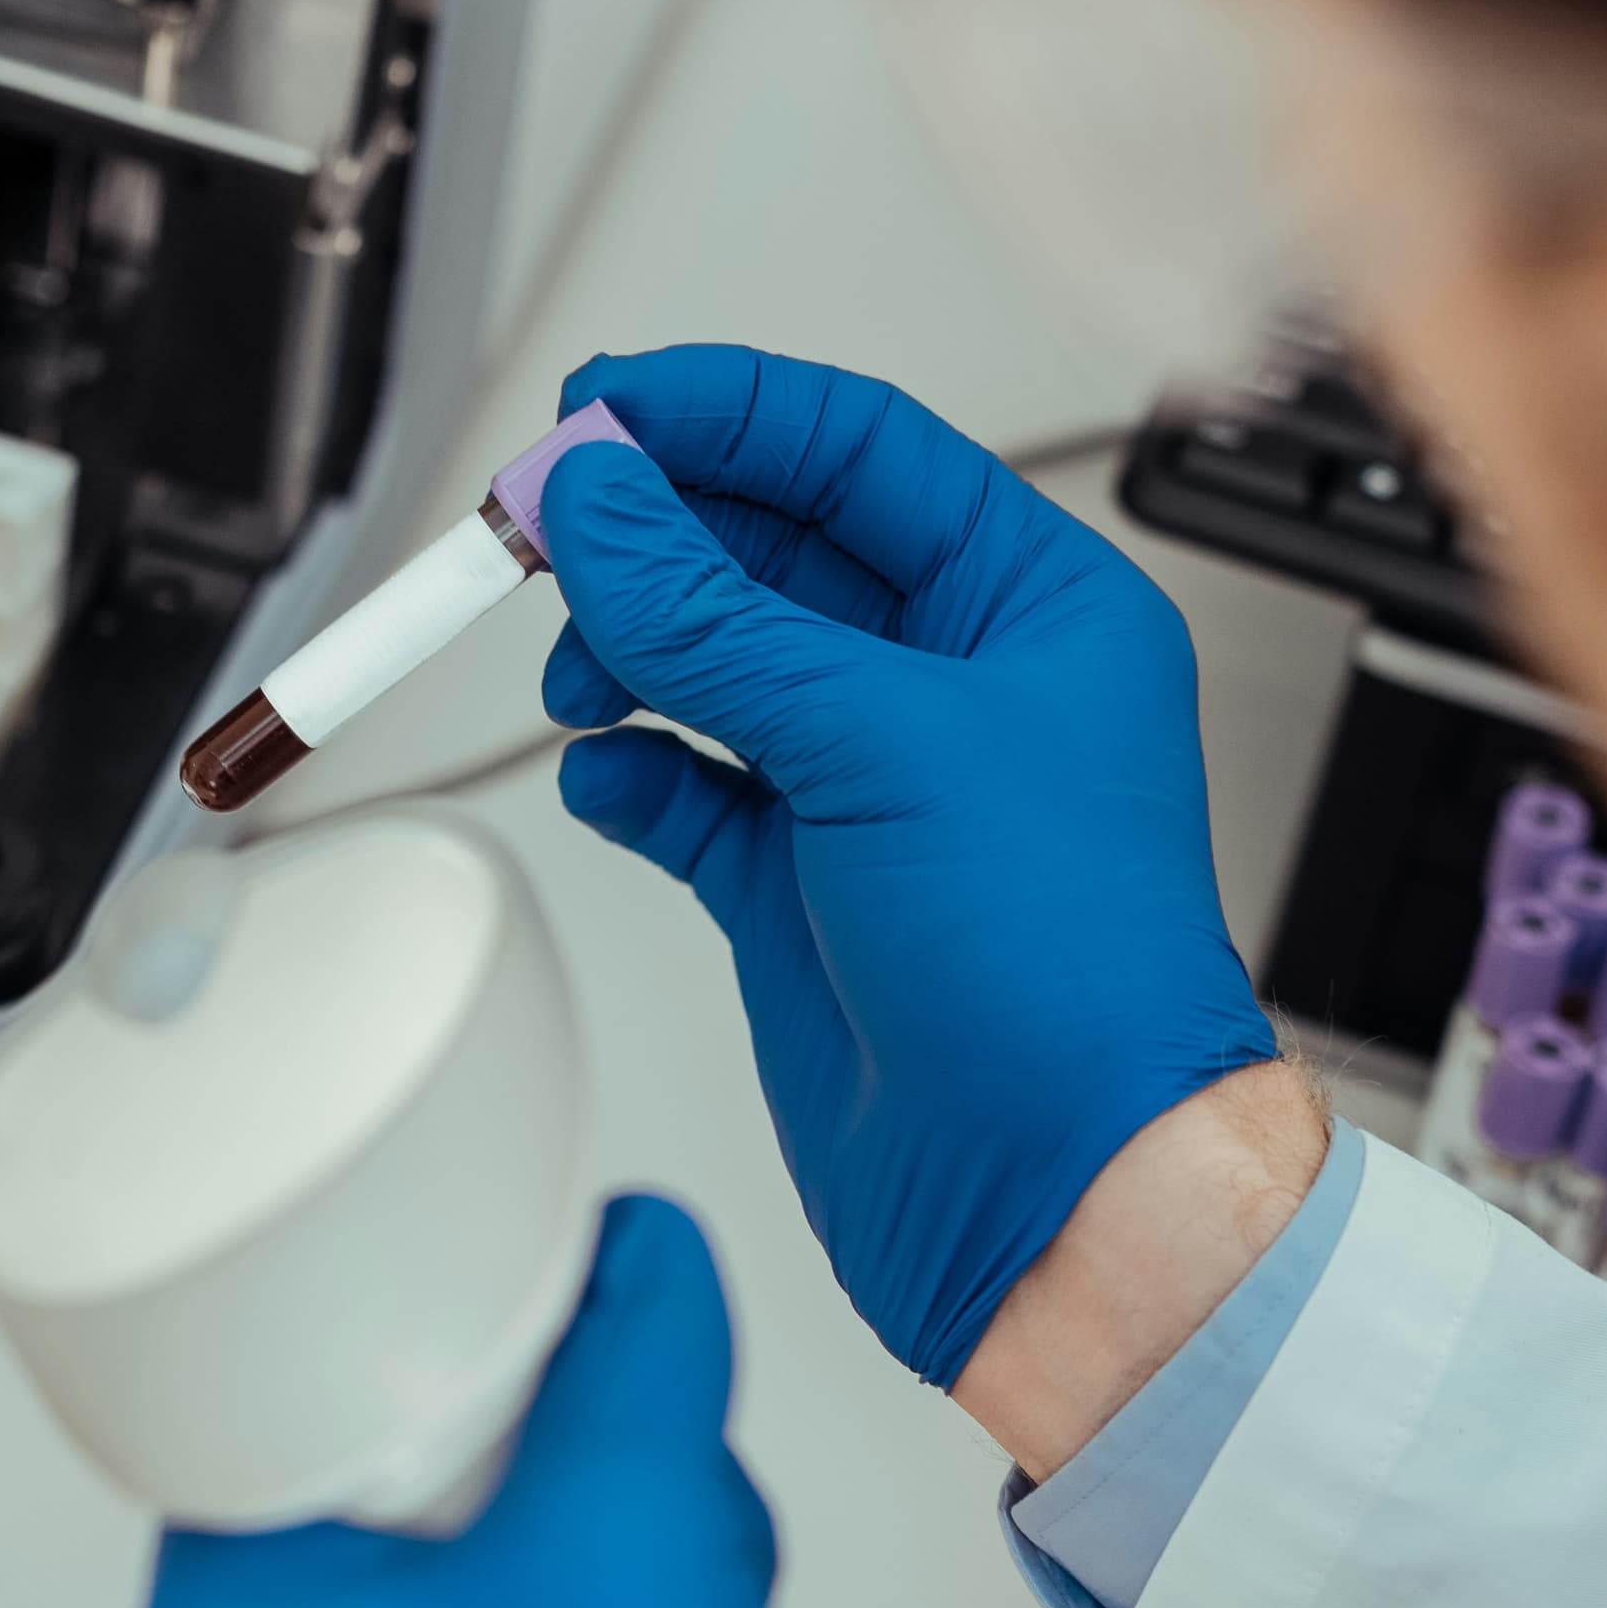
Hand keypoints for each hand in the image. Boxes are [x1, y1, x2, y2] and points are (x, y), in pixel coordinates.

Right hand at [538, 347, 1281, 1394]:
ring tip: (581, 674)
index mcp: (1033, 611)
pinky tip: (608, 775)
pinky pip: (690, 792)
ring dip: (630, 649)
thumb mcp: (884, 749)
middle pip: (773, 547)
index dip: (724, 416)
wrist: (1061, 1195)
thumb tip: (602, 501)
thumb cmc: (1065, 979)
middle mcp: (958, 693)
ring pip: (717, 665)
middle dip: (654, 533)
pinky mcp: (803, 897)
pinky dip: (634, 773)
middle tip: (541, 529)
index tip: (599, 412)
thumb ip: (718, 618)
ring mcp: (875, 796)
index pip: (860, 452)